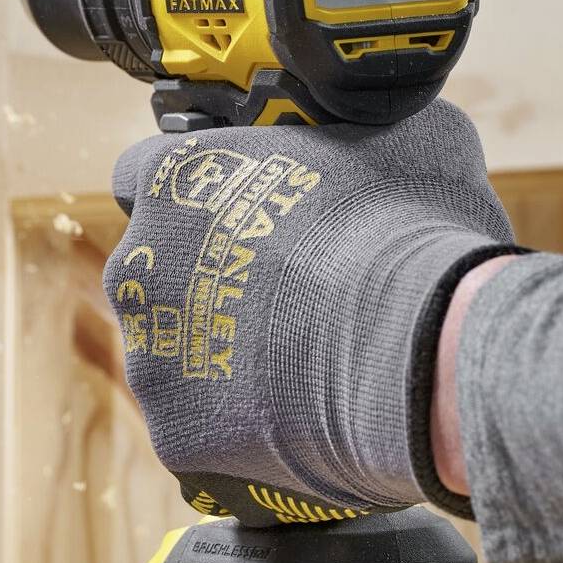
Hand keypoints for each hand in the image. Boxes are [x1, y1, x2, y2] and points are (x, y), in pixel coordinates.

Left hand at [102, 100, 522, 526]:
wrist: (421, 351)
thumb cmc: (411, 233)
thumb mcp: (408, 136)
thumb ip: (361, 130)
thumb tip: (386, 131)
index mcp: (176, 177)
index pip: (145, 173)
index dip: (194, 193)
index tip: (229, 211)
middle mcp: (141, 263)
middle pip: (156, 270)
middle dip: (205, 280)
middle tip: (282, 294)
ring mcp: (151, 355)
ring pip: (173, 354)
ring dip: (219, 356)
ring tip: (297, 362)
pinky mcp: (176, 432)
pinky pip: (200, 427)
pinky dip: (238, 427)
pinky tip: (296, 417)